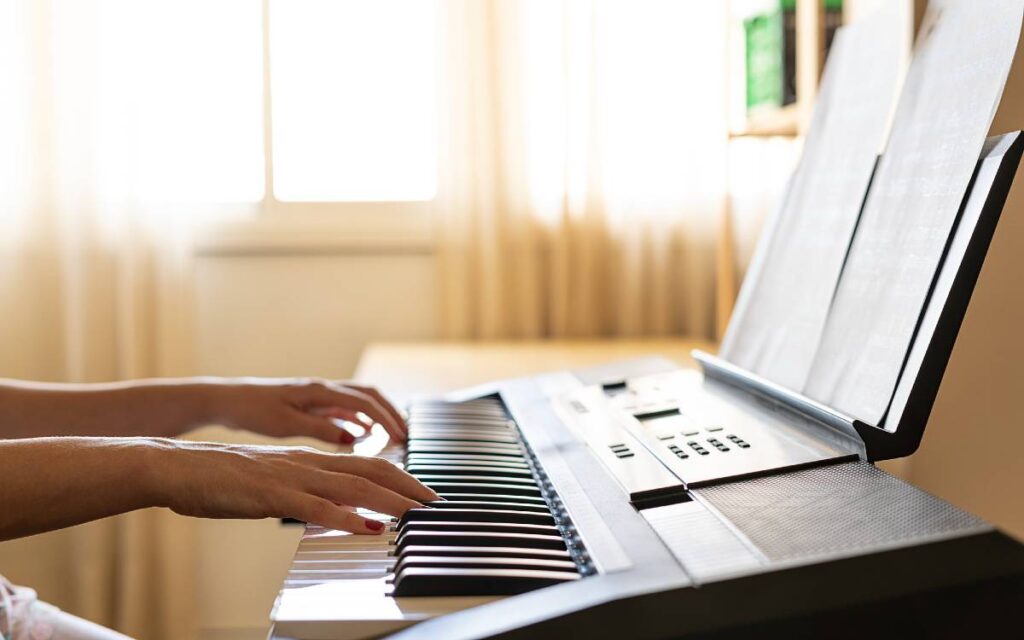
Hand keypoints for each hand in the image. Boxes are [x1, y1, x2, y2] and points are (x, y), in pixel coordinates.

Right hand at [151, 439, 436, 533]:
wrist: (176, 467)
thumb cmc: (220, 479)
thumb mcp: (271, 484)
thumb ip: (303, 492)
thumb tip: (331, 509)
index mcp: (307, 461)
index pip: (365, 466)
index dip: (398, 477)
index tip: (422, 493)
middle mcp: (306, 463)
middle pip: (369, 471)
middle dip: (406, 486)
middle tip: (434, 502)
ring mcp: (290, 477)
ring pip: (350, 486)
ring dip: (388, 499)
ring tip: (416, 513)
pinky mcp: (270, 494)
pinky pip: (314, 506)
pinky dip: (344, 517)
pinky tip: (365, 527)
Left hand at [211, 379, 407, 444]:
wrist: (226, 400)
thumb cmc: (251, 410)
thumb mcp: (286, 424)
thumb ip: (321, 429)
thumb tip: (354, 437)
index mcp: (319, 391)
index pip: (364, 402)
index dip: (386, 419)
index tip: (402, 437)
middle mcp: (322, 389)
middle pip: (369, 395)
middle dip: (390, 413)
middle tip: (406, 435)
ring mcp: (317, 395)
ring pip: (358, 400)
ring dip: (378, 415)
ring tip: (392, 435)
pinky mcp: (310, 403)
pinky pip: (343, 408)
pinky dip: (359, 419)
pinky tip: (362, 435)